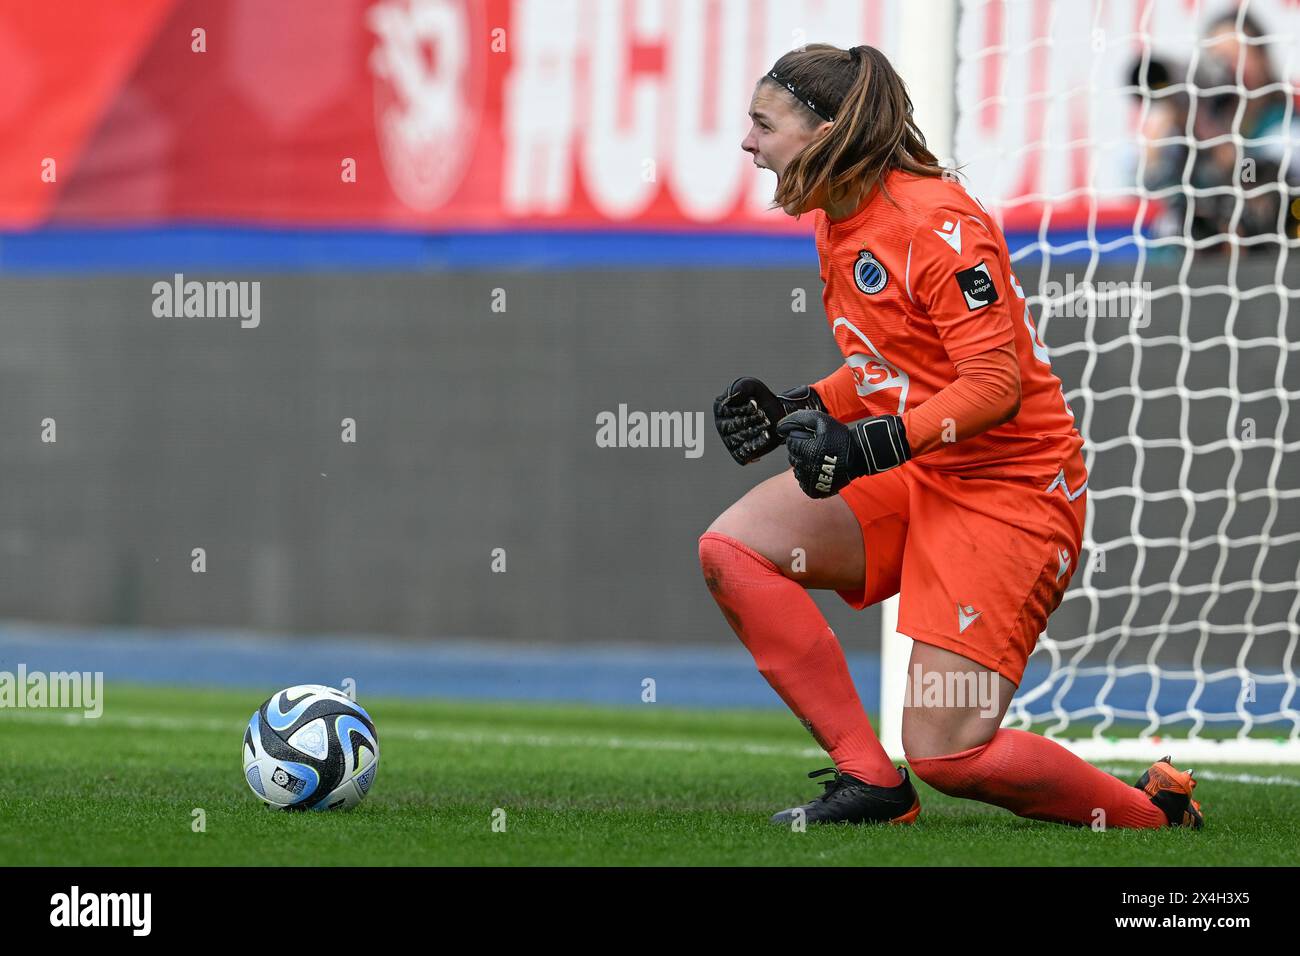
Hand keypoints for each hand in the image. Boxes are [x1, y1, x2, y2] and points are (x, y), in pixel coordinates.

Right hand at [713, 377, 825, 464]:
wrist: (776, 415)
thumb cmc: (762, 399)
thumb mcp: (753, 386)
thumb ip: (742, 386)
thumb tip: (731, 396)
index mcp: (720, 407)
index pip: (726, 411)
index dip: (743, 409)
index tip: (756, 404)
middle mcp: (721, 425)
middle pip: (732, 426)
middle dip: (750, 420)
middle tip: (764, 415)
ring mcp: (728, 441)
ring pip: (738, 439)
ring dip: (755, 431)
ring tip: (767, 424)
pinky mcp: (738, 453)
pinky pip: (743, 453)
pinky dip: (756, 444)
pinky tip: (766, 436)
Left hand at [776, 409, 910, 497]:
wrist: (857, 456)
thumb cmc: (840, 438)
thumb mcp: (821, 420)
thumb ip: (799, 419)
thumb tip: (780, 426)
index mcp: (806, 450)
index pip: (790, 444)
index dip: (800, 439)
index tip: (811, 439)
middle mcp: (805, 467)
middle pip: (792, 457)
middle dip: (800, 451)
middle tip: (815, 448)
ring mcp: (809, 480)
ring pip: (797, 471)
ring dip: (804, 464)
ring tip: (818, 459)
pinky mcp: (814, 490)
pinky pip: (803, 483)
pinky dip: (808, 477)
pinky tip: (818, 469)